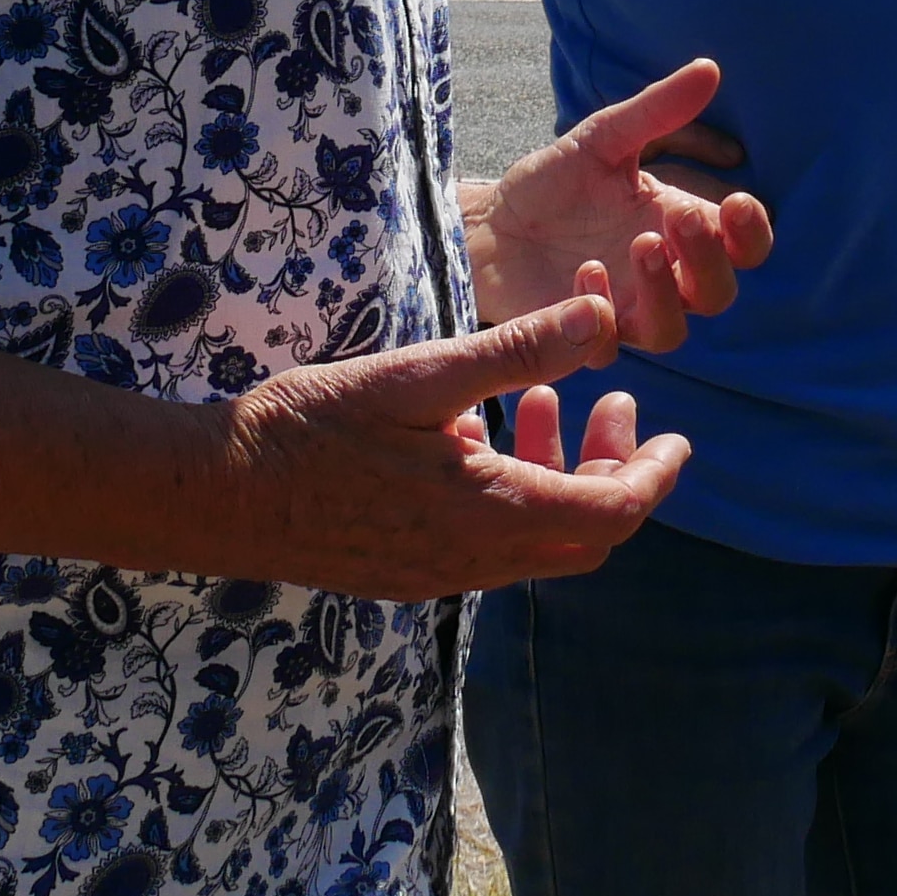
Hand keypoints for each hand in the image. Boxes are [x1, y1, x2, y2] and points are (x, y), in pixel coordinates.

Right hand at [215, 291, 689, 599]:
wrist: (219, 495)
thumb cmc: (313, 426)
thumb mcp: (422, 375)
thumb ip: (517, 352)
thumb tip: (600, 320)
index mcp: (491, 514)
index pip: (611, 513)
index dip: (653, 475)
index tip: (677, 437)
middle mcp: (476, 561)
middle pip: (586, 539)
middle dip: (617, 474)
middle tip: (618, 404)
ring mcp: (441, 576)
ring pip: (540, 544)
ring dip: (564, 481)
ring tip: (554, 405)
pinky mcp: (409, 574)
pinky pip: (494, 548)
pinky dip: (517, 497)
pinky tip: (483, 438)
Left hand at [466, 58, 774, 354]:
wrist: (487, 222)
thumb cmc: (553, 182)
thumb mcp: (603, 137)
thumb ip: (656, 110)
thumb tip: (709, 69)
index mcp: (675, 228)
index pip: (742, 247)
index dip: (752, 234)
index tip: (739, 202)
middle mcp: (661, 277)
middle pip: (718, 293)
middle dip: (709, 258)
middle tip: (679, 215)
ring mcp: (622, 309)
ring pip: (672, 332)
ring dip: (664, 292)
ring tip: (641, 244)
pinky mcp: (579, 333)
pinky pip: (606, 345)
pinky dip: (603, 316)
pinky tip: (584, 272)